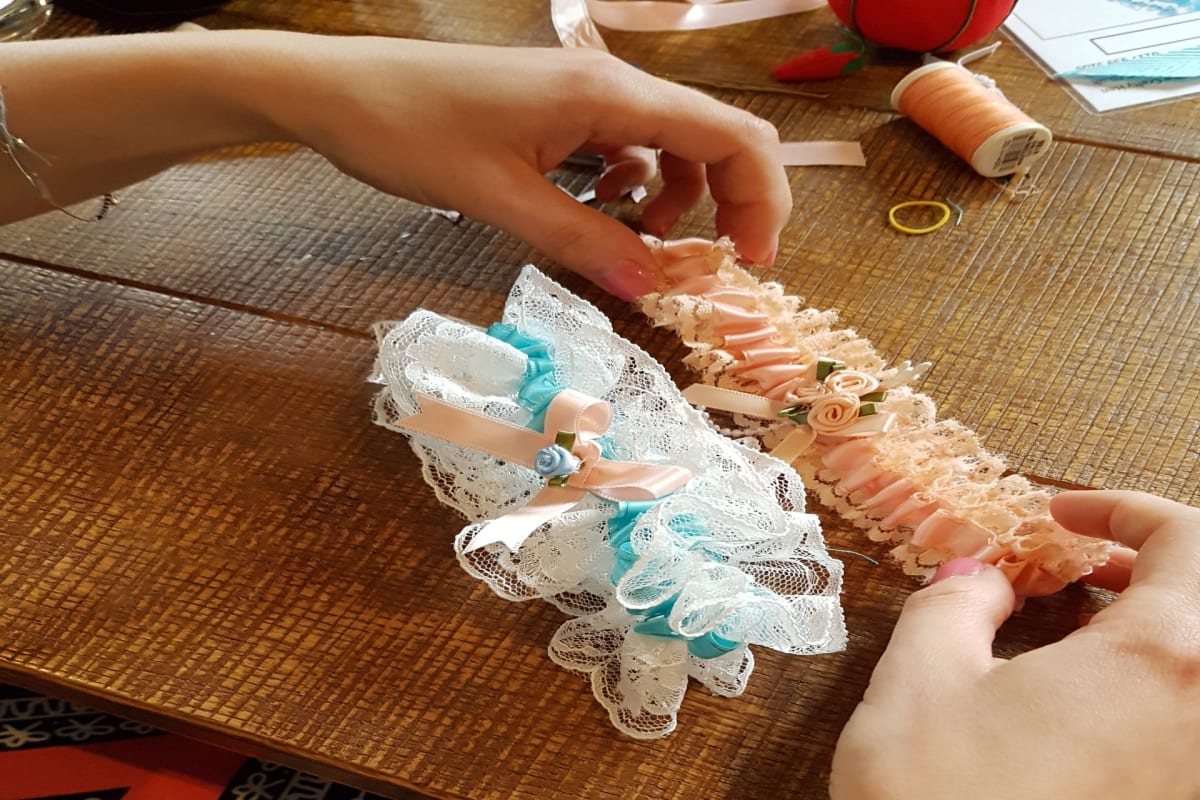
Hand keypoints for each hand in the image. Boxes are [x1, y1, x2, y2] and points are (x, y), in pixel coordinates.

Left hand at [268, 36, 790, 298]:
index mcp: (608, 94)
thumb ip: (582, 242)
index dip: (759, 201)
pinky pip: (629, 145)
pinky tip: (601, 208)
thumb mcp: (499, 200)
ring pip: (673, 144)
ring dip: (677, 198)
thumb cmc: (409, 132)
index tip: (748, 265)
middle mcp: (610, 85)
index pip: (730, 136)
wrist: (339, 91)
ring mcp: (586, 93)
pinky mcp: (561, 108)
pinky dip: (635, 183)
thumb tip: (651, 290)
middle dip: (732, 203)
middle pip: (715, 137)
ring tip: (640, 243)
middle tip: (716, 266)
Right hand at [830, 490, 1199, 799]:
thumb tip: (975, 579)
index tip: (1060, 515)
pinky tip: (1087, 707)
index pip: (1187, 539)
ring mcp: (1198, 770)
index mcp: (1162, 658)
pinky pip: (1186, 723)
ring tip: (1082, 632)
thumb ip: (953, 604)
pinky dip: (1155, 689)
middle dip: (1152, 565)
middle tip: (1081, 566)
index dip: (1122, 509)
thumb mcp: (920, 680)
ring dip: (1158, 630)